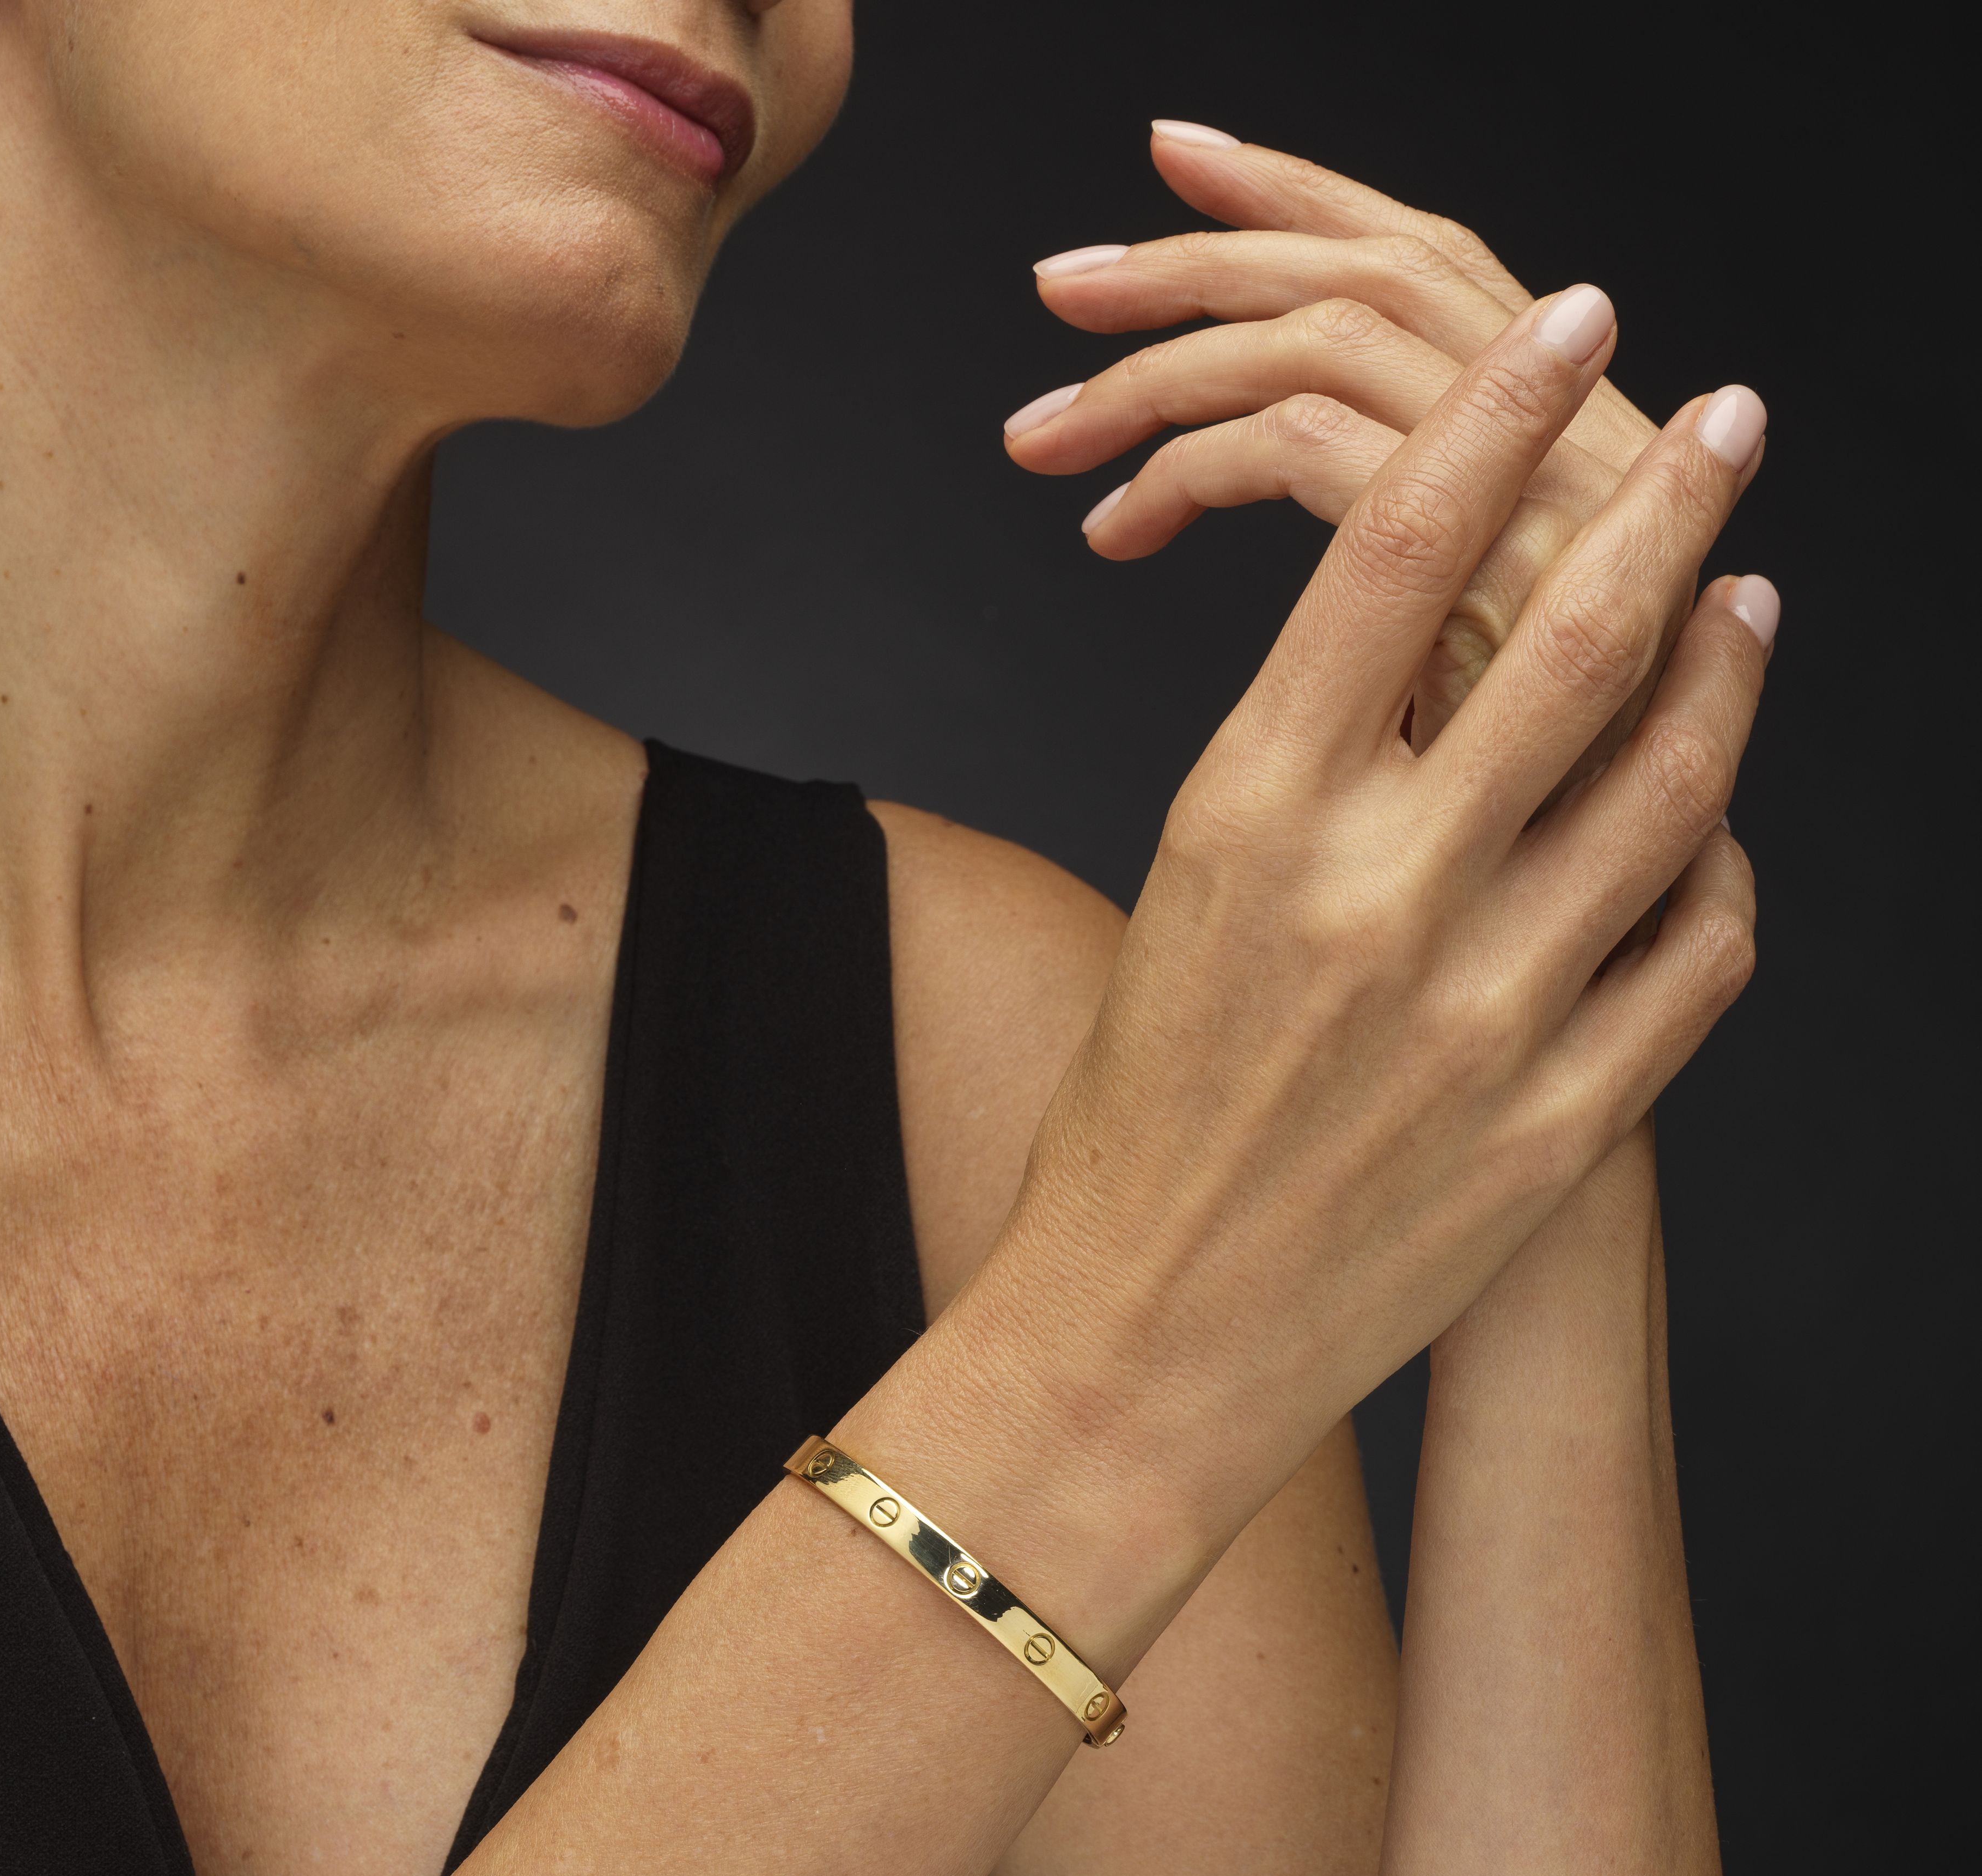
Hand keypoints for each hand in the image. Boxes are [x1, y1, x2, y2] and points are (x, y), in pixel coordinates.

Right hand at [975, 283, 1771, 1534]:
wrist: (1140, 1338)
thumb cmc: (1134, 1116)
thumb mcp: (1180, 900)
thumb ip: (1305, 777)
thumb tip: (1436, 666)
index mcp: (1245, 819)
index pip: (1393, 550)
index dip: (1500, 412)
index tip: (1574, 327)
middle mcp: (1374, 895)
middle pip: (1574, 635)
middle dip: (1673, 495)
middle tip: (1728, 417)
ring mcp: (1486, 1013)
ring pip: (1676, 782)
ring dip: (1732, 666)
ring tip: (1748, 603)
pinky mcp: (1561, 1124)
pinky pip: (1703, 951)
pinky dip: (1726, 869)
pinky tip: (1720, 828)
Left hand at [1002, 131, 1753, 803]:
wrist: (1517, 970)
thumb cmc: (1456, 841)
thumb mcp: (1430, 658)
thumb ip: (1392, 540)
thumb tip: (1274, 443)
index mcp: (1557, 443)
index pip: (1424, 264)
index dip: (1299, 197)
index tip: (1180, 162)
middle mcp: (1572, 445)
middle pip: (1371, 277)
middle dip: (1201, 258)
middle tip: (1062, 277)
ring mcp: (1546, 504)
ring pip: (1328, 344)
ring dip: (1166, 364)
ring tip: (1047, 430)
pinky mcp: (1496, 572)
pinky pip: (1315, 451)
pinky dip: (1199, 463)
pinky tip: (1124, 522)